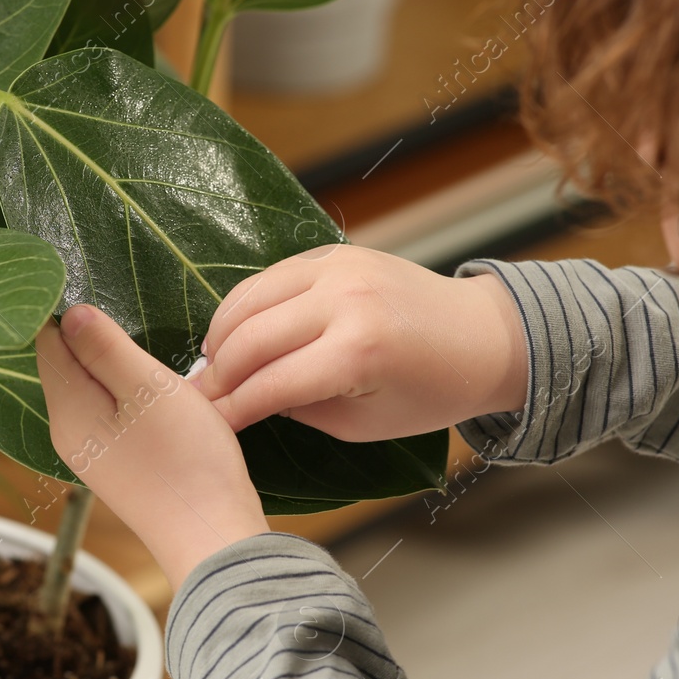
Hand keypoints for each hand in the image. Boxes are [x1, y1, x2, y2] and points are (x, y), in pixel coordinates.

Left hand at [36, 304, 269, 588]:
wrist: (213, 538)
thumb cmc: (186, 461)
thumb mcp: (148, 389)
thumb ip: (105, 348)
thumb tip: (69, 311)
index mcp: (67, 409)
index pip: (47, 340)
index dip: (66, 306)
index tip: (94, 276)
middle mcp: (68, 432)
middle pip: (66, 363)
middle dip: (89, 333)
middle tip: (125, 300)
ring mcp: (92, 452)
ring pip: (91, 387)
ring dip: (112, 361)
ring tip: (143, 336)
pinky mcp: (119, 465)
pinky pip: (111, 411)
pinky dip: (126, 389)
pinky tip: (154, 384)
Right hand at [192, 245, 528, 440]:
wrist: (482, 336)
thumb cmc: (429, 393)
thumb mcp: (363, 422)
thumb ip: (300, 409)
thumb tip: (246, 399)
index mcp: (359, 352)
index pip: (270, 384)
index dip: (230, 410)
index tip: (206, 427)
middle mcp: (345, 300)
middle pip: (250, 338)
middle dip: (217, 375)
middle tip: (196, 400)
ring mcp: (339, 267)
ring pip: (249, 299)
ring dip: (222, 335)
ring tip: (212, 367)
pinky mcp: (335, 251)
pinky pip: (270, 277)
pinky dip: (245, 306)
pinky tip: (236, 335)